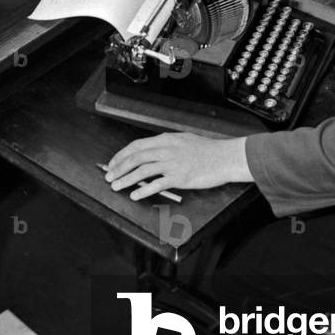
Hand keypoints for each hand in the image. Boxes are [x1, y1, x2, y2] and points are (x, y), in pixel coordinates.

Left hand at [104, 133, 250, 200]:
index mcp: (166, 139)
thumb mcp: (184, 140)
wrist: (225, 157)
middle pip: (135, 158)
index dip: (121, 155)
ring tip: (116, 186)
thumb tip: (152, 150)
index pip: (136, 146)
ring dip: (126, 179)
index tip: (113, 163)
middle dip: (118, 168)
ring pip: (142, 170)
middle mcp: (166, 149)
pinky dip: (143, 190)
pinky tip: (135, 195)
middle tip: (109, 176)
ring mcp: (172, 163)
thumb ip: (167, 144)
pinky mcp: (179, 177)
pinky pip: (156, 184)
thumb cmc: (207, 150)